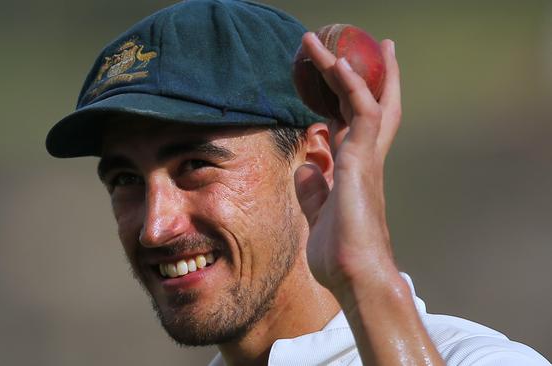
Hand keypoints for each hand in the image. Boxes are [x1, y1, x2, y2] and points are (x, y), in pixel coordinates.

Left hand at [295, 32, 402, 305]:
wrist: (355, 275)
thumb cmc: (340, 252)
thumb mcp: (318, 214)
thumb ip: (314, 189)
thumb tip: (308, 165)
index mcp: (354, 170)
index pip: (355, 123)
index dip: (350, 97)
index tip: (341, 73)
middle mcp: (364, 158)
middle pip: (370, 103)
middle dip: (366, 72)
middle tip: (364, 42)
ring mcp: (366, 157)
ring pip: (364, 98)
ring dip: (344, 67)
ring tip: (321, 41)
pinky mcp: (361, 162)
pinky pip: (362, 112)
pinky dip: (351, 85)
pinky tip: (337, 63)